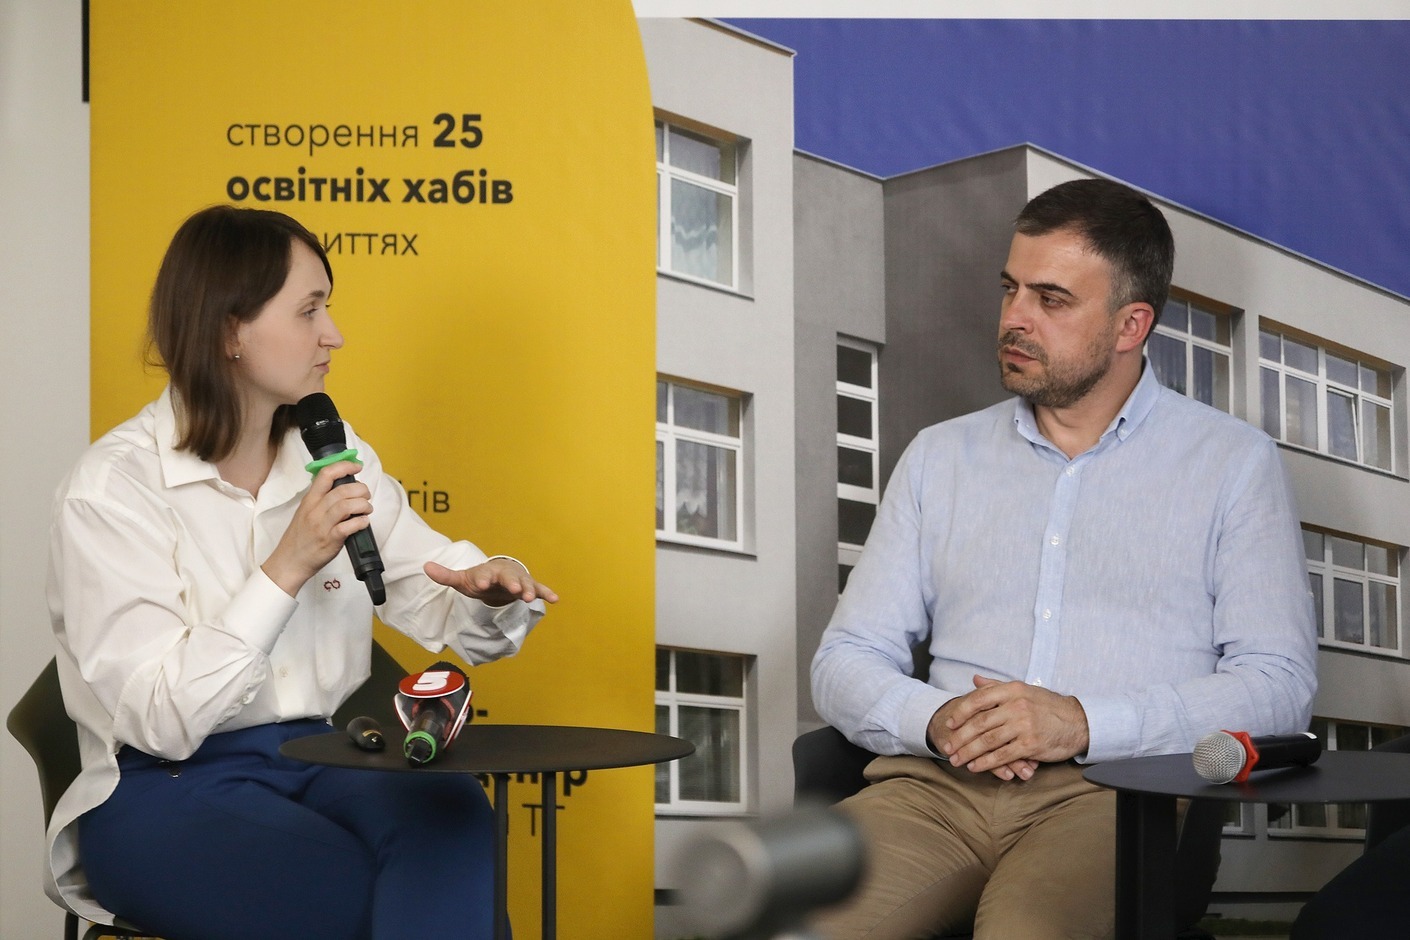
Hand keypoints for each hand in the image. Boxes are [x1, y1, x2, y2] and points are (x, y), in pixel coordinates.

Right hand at [263, 461, 372, 596]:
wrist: (289, 562)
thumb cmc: (300, 537)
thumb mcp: (305, 512)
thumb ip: (321, 499)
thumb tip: (343, 488)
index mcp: (309, 500)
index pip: (326, 474)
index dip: (344, 466)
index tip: (356, 466)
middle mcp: (315, 510)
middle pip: (342, 490)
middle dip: (361, 489)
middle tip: (366, 495)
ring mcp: (322, 525)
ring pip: (346, 505)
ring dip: (363, 505)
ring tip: (366, 509)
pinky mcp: (330, 540)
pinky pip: (348, 526)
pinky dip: (361, 522)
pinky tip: (363, 522)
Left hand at [424, 557, 558, 606]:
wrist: (499, 575)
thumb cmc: (480, 579)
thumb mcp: (463, 579)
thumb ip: (446, 576)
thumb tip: (425, 567)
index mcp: (487, 572)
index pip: (484, 575)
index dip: (482, 579)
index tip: (480, 584)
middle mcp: (504, 574)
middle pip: (508, 577)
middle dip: (511, 583)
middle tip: (515, 590)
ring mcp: (519, 580)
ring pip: (525, 583)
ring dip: (529, 589)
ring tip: (531, 598)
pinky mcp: (529, 587)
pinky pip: (540, 589)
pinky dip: (547, 592)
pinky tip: (555, 599)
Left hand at [928, 675, 1088, 778]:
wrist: (1078, 722)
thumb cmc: (1048, 706)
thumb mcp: (1024, 690)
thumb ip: (997, 686)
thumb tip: (975, 679)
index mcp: (1013, 690)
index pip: (979, 699)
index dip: (961, 712)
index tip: (949, 724)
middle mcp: (1017, 706)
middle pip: (980, 723)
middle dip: (960, 737)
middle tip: (947, 747)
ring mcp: (1024, 725)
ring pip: (988, 741)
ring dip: (969, 752)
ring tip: (956, 760)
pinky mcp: (1030, 745)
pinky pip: (1002, 755)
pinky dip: (986, 762)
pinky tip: (975, 766)